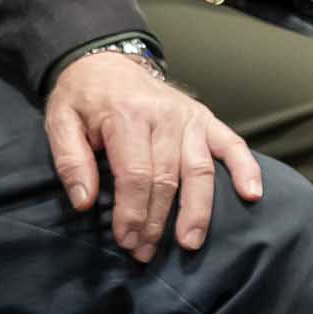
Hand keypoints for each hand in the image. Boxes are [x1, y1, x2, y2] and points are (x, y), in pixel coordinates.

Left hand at [45, 50, 262, 260]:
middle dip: (157, 221)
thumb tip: (84, 201)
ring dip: (197, 211)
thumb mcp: (60, 121)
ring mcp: (188, 117)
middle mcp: (163, 115)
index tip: (126, 240)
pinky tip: (251, 195)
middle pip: (167, 179)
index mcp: (126, 115)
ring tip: (190, 243)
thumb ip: (70, 160)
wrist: (106, 61)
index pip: (135, 175)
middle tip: (147, 252)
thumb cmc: (83, 98)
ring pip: (199, 170)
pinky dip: (246, 168)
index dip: (132, 213)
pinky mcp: (205, 118)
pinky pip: (232, 144)